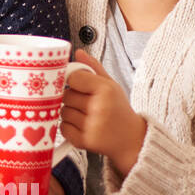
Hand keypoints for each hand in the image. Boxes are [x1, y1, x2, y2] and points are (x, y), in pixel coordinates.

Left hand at [60, 50, 146, 172]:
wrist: (132, 140)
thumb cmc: (119, 110)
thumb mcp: (112, 85)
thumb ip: (94, 68)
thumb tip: (78, 53)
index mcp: (106, 90)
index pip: (73, 77)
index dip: (73, 80)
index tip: (77, 84)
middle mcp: (99, 107)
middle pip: (66, 95)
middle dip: (72, 98)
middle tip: (85, 102)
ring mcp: (91, 126)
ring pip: (63, 112)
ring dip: (70, 113)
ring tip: (86, 115)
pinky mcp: (84, 141)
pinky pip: (62, 128)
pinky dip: (68, 127)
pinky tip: (82, 126)